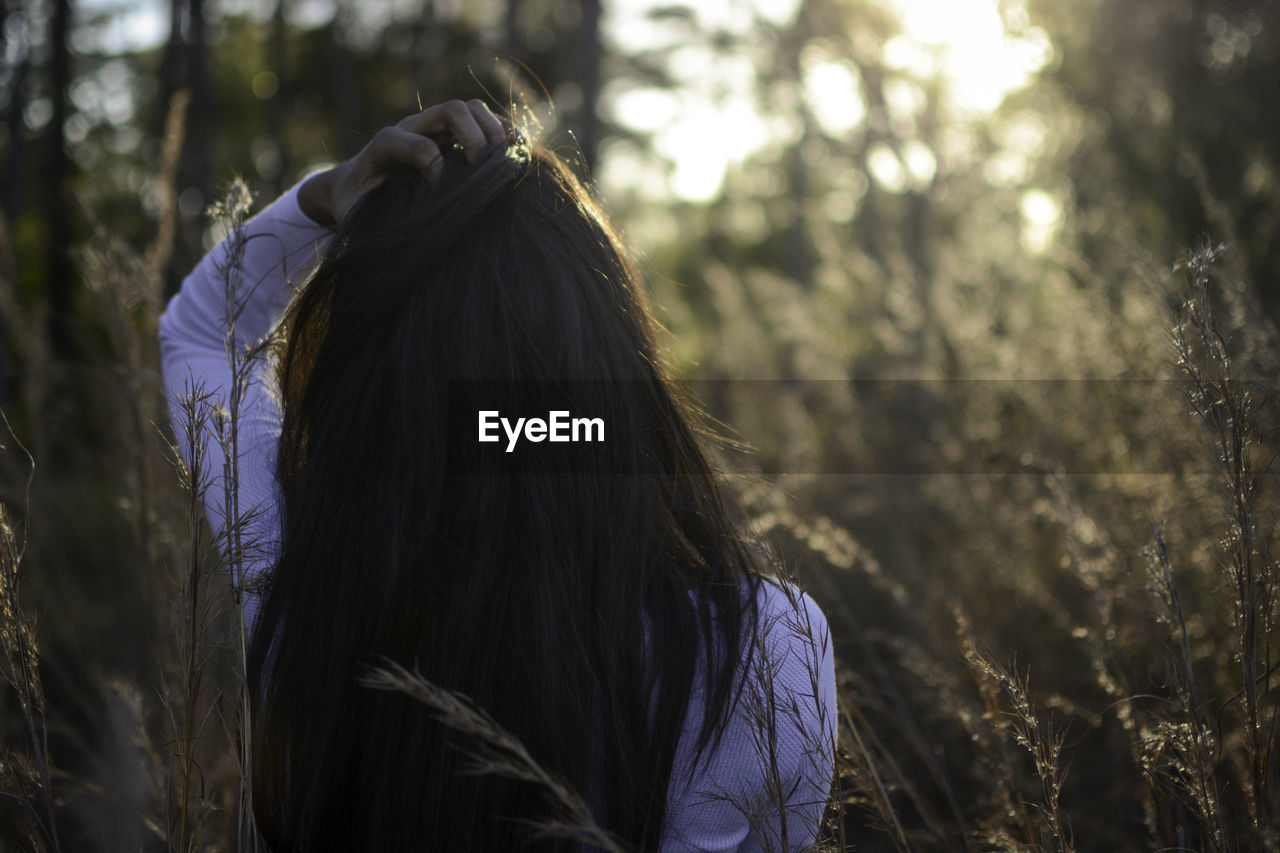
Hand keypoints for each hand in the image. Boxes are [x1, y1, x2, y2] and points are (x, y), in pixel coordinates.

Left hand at [298, 99, 508, 226]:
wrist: (355, 185)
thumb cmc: (356, 203)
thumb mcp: (352, 211)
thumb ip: (363, 212)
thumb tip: (395, 225)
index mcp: (385, 144)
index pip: (413, 142)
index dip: (430, 162)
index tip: (439, 190)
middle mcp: (414, 128)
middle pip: (452, 110)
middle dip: (473, 137)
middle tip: (481, 168)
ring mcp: (436, 128)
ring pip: (472, 109)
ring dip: (493, 130)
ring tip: (505, 158)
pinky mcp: (453, 136)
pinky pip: (485, 121)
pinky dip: (504, 132)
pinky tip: (516, 153)